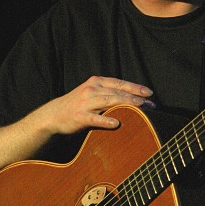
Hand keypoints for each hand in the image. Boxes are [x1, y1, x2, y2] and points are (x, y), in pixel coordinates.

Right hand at [40, 75, 154, 134]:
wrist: (53, 114)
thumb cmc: (78, 105)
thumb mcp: (93, 93)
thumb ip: (109, 93)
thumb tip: (132, 98)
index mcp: (96, 82)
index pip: (120, 83)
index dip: (136, 88)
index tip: (150, 93)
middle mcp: (92, 89)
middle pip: (118, 92)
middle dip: (136, 98)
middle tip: (150, 104)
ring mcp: (85, 102)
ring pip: (110, 101)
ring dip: (127, 104)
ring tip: (141, 108)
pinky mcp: (80, 116)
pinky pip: (95, 118)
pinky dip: (106, 120)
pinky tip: (116, 123)